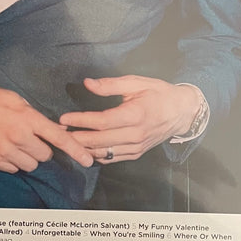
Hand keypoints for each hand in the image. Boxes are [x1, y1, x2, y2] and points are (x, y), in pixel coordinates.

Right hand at [0, 75, 93, 173]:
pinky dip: (12, 161)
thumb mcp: (17, 100)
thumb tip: (53, 131)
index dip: (75, 150)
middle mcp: (18, 136)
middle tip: (29, 137)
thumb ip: (35, 117)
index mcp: (27, 118)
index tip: (88, 160)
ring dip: (27, 156)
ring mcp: (4, 150)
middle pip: (45, 156)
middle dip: (42, 148)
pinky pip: (13, 169)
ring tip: (14, 141)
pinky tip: (2, 146)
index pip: (58, 137)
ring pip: (30, 165)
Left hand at [59, 76, 201, 162]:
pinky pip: (113, 158)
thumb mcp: (135, 82)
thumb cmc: (158, 93)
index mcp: (134, 115)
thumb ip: (110, 85)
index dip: (81, 121)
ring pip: (105, 152)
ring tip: (66, 143)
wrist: (182, 112)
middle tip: (58, 134)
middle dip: (77, 138)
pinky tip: (85, 150)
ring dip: (84, 149)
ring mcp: (136, 147)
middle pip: (100, 140)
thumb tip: (87, 83)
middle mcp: (135, 134)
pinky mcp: (137, 153)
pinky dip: (97, 155)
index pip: (101, 121)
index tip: (64, 119)